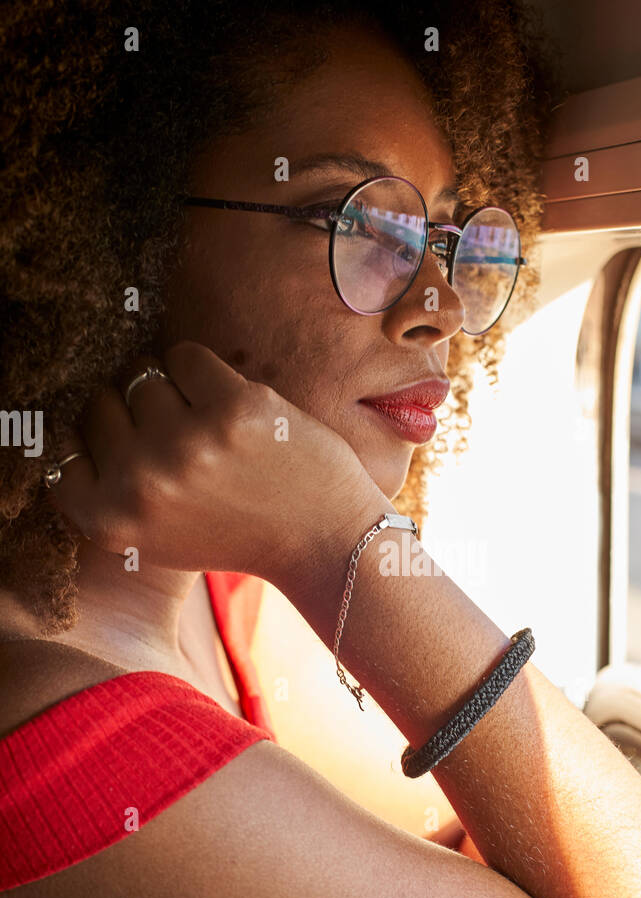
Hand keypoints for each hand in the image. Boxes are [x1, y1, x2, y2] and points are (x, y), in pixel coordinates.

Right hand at [46, 342, 383, 584]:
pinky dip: (206, 372)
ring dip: (174, 391)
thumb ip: (109, 487)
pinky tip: (233, 409)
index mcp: (109, 522)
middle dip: (138, 413)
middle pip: (101, 404)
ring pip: (144, 377)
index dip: (95, 440)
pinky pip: (187, 355)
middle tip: (183, 440)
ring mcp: (184, 445)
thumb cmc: (236, 531)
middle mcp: (139, 485)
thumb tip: (74, 411)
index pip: (61, 451)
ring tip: (211, 429)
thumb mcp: (153, 533)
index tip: (132, 449)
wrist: (321, 541)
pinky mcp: (231, 409)